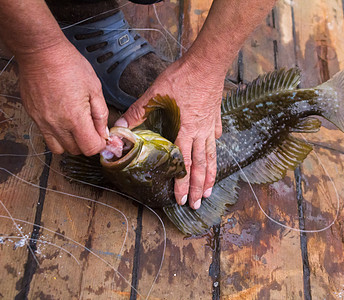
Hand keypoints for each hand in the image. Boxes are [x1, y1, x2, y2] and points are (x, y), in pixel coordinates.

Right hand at [18, 41, 108, 155]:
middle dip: (86, 143)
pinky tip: (62, 119)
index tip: (102, 135)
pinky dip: (57, 134)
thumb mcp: (95, 88)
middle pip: (75, 150)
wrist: (42, 53)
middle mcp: (57, 124)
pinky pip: (46, 135)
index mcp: (75, 118)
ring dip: (70, 142)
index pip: (90, 148)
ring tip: (75, 126)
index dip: (99, 144)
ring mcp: (42, 122)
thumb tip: (103, 133)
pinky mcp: (33, 116)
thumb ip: (101, 114)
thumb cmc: (70, 66)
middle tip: (90, 128)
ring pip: (59, 148)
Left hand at [115, 55, 223, 209]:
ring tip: (209, 191)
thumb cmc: (181, 78)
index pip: (183, 164)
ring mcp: (209, 127)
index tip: (181, 199)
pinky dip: (214, 149)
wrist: (206, 64)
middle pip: (200, 166)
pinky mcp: (215, 118)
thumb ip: (137, 113)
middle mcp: (199, 134)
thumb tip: (118, 129)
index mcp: (184, 131)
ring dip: (210, 176)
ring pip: (211, 157)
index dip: (181, 183)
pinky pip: (215, 137)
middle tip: (196, 204)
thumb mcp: (155, 94)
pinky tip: (213, 154)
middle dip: (197, 187)